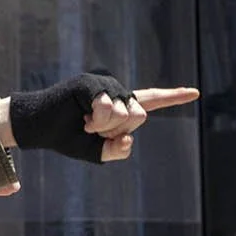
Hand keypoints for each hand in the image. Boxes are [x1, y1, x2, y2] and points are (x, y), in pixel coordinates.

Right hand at [5, 71, 198, 163]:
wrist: (40, 129)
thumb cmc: (67, 137)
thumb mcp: (97, 152)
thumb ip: (117, 150)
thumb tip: (127, 139)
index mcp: (119, 106)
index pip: (150, 101)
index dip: (173, 98)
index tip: (195, 93)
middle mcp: (115, 91)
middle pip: (139, 116)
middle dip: (119, 131)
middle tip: (94, 130)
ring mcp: (103, 84)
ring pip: (124, 114)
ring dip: (103, 127)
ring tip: (85, 122)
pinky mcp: (89, 83)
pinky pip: (106, 106)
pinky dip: (96, 119)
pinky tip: (81, 116)